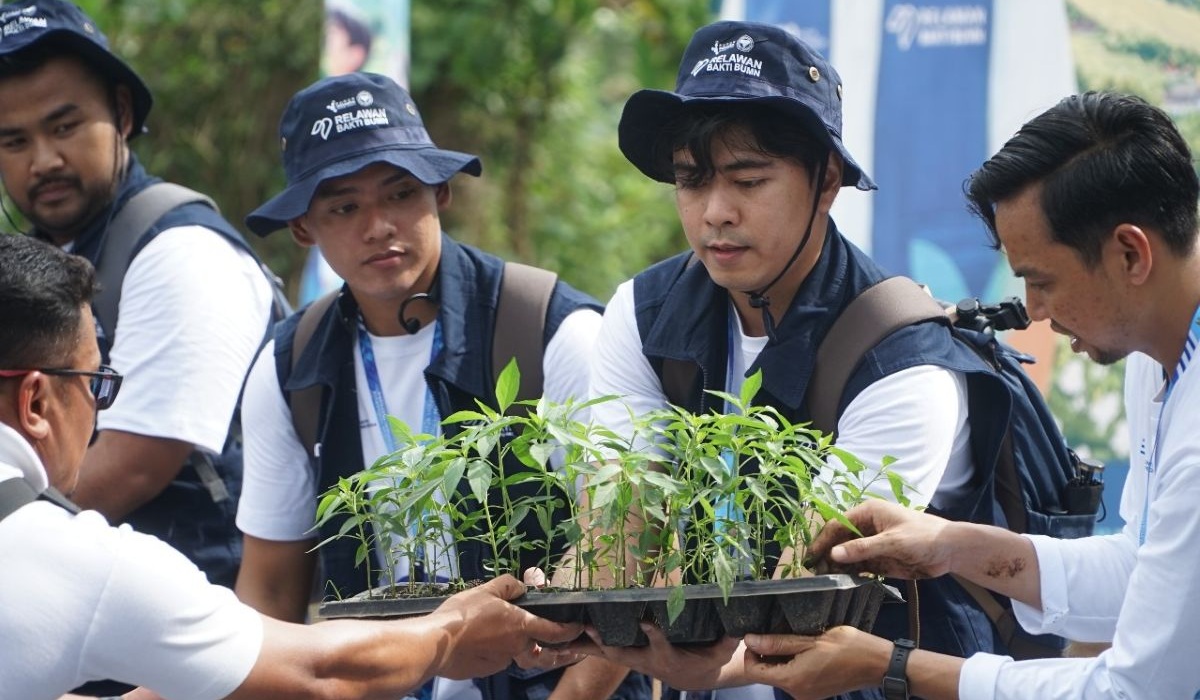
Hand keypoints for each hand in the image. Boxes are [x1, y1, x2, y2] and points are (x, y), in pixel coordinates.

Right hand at [432, 575, 583, 679]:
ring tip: (508, 637)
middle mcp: (517, 646)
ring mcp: (503, 660)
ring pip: (518, 653)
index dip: (570, 630)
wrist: (435, 646)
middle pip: (538, 646)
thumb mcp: (486, 590)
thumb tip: (521, 586)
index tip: (578, 628)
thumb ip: (508, 586)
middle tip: (544, 637)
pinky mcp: (489, 670)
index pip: (556, 631)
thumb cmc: (461, 616)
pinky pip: (501, 659)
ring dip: (519, 647)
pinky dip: (498, 652)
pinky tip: (484, 643)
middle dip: (543, 643)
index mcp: (521, 625)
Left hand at [571, 622, 740, 690]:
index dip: (653, 634)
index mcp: (669, 656)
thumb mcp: (721, 651)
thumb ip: (727, 638)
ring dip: (588, 646)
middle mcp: (648, 660)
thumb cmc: (709, 658)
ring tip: (567, 636)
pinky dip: (585, 646)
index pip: (661, 644)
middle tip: (590, 630)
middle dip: (607, 644)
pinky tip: (565, 641)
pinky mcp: (628, 656)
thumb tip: (737, 621)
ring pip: (608, 653)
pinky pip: (604, 652)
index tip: (645, 621)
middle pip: (623, 653)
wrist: (695, 677)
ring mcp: (635, 660)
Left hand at [741, 626, 889, 699]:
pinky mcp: (815, 692)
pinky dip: (792, 664)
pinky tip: (803, 648)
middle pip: (767, 674)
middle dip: (765, 654)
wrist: (878, 664)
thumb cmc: (847, 647)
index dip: (750, 653)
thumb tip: (749, 639)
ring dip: (780, 658)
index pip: (754, 671)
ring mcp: (807, 695)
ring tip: (791, 637)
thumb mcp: (810, 639)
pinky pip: (794, 678)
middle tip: (775, 632)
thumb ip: (778, 642)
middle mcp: (797, 693)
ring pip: (780, 675)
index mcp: (793, 680)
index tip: (758, 635)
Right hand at [807, 500, 952, 579]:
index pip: (837, 525)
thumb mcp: (892, 542)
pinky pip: (859, 566)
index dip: (823, 540)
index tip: (810, 557)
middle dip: (827, 554)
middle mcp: (866, 527)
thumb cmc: (923, 537)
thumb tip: (833, 554)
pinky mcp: (879, 560)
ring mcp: (872, 544)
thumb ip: (863, 548)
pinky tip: (841, 582)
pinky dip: (849, 573)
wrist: (951, 551)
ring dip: (836, 566)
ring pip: (847, 555)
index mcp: (868, 513)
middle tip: (815, 572)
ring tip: (825, 580)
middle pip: (839, 540)